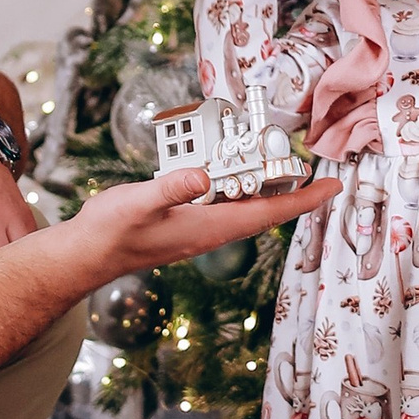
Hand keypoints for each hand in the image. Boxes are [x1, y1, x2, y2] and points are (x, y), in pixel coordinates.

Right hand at [71, 166, 338, 277]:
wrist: (85, 254)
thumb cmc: (109, 232)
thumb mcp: (137, 203)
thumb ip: (170, 188)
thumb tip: (204, 176)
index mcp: (209, 226)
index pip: (268, 212)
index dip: (303, 199)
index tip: (333, 186)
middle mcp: (211, 229)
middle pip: (265, 210)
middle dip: (296, 191)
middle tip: (321, 170)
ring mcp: (199, 228)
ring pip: (246, 207)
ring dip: (269, 187)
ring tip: (289, 164)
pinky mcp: (187, 222)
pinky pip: (225, 204)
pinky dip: (240, 186)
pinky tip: (237, 169)